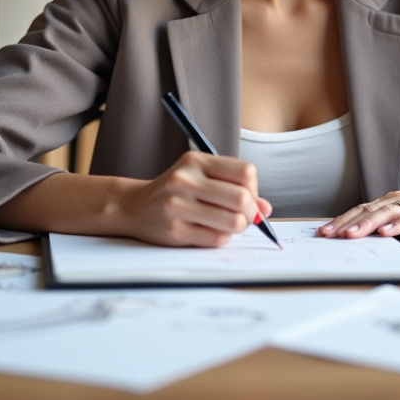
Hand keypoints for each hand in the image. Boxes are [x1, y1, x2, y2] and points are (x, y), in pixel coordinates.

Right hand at [117, 152, 271, 247]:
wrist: (134, 206)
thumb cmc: (175, 191)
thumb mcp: (200, 178)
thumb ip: (233, 188)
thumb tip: (266, 209)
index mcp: (196, 160)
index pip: (245, 172)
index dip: (255, 188)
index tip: (249, 197)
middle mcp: (185, 180)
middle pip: (241, 198)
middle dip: (251, 212)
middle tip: (246, 217)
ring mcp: (178, 205)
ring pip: (232, 221)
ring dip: (239, 227)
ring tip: (230, 225)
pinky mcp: (174, 230)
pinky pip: (217, 239)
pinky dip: (222, 238)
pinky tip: (212, 231)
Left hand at [317, 170, 399, 238]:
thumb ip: (395, 219)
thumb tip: (373, 233)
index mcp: (394, 200)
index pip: (362, 209)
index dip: (342, 219)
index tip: (323, 231)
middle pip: (368, 210)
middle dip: (345, 223)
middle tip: (326, 235)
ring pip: (386, 213)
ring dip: (366, 224)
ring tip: (349, 235)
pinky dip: (399, 225)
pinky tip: (387, 233)